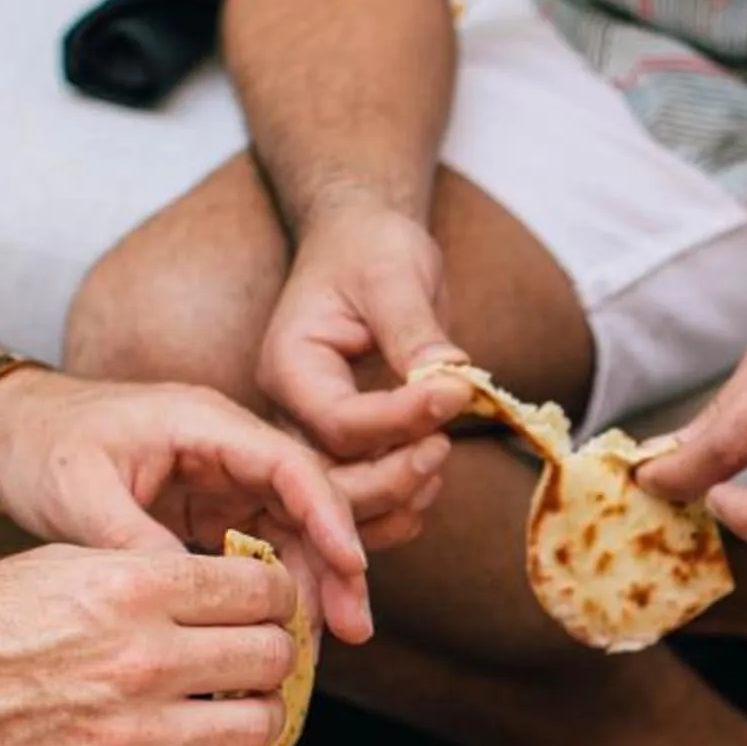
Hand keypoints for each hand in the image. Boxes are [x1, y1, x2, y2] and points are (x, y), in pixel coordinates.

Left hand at [0, 367, 381, 640]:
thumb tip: (192, 601)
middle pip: (307, 505)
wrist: (6, 432)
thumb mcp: (80, 493)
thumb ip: (136, 541)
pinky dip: (273, 593)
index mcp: (204, 423)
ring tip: (314, 652)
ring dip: (310, 588)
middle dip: (336, 566)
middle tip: (353, 628)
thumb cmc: (40, 444)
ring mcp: (224, 480)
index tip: (350, 568)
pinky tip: (278, 638)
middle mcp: (228, 448)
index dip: (330, 516)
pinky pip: (261, 553)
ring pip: (292, 535)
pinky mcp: (212, 511)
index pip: (290, 465)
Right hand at [0, 546, 305, 745]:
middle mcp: (137, 658)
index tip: (267, 612)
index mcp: (127, 588)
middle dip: (273, 657)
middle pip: (271, 656)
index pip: (261, 590)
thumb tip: (225, 589)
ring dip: (260, 720)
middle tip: (254, 663)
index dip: (276, 600)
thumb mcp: (55, 567)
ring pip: (259, 728)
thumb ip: (145, 573)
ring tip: (235, 713)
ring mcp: (126, 734)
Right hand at [256, 201, 477, 479]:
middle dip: (394, 475)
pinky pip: (365, 492)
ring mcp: (315, 435)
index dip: (400, 420)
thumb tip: (452, 378)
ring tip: (442, 457)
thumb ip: (416, 331)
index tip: (456, 395)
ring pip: (348, 497)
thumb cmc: (371, 250)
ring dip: (400, 494)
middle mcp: (292, 411)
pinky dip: (400, 498)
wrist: (361, 247)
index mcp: (290, 366)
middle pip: (334, 476)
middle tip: (445, 446)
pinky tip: (432, 480)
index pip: (339, 420)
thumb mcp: (394, 275)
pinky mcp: (344, 447)